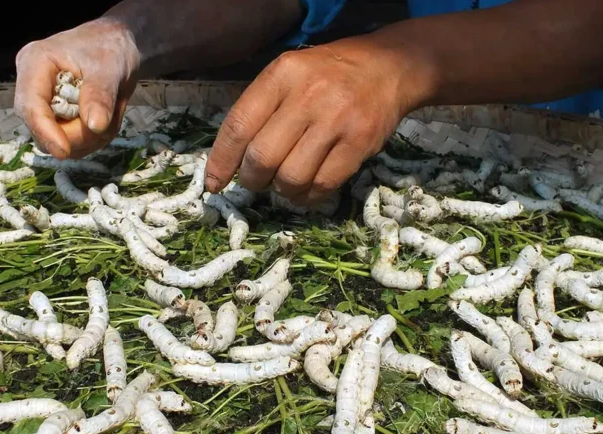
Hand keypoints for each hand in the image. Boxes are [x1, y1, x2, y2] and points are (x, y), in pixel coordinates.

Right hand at [14, 18, 140, 158]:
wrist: (118, 45)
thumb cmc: (110, 47)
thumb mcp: (109, 67)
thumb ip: (100, 95)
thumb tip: (94, 126)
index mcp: (34, 64)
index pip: (30, 106)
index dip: (45, 132)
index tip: (65, 151)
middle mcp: (32, 86)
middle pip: (41, 129)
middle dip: (75, 135)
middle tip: (107, 122)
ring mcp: (44, 104)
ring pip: (58, 140)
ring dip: (89, 138)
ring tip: (111, 114)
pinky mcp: (57, 117)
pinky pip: (72, 142)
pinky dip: (94, 139)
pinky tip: (107, 119)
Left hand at [204, 33, 422, 204]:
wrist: (387, 67)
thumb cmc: (328, 76)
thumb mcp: (289, 75)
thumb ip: (260, 110)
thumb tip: (231, 162)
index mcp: (281, 75)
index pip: (239, 126)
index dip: (221, 162)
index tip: (214, 184)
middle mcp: (307, 95)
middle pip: (262, 157)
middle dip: (253, 180)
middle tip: (258, 182)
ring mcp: (336, 120)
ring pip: (291, 178)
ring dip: (283, 191)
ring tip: (287, 182)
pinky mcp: (360, 143)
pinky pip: (323, 185)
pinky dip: (309, 197)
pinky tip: (308, 189)